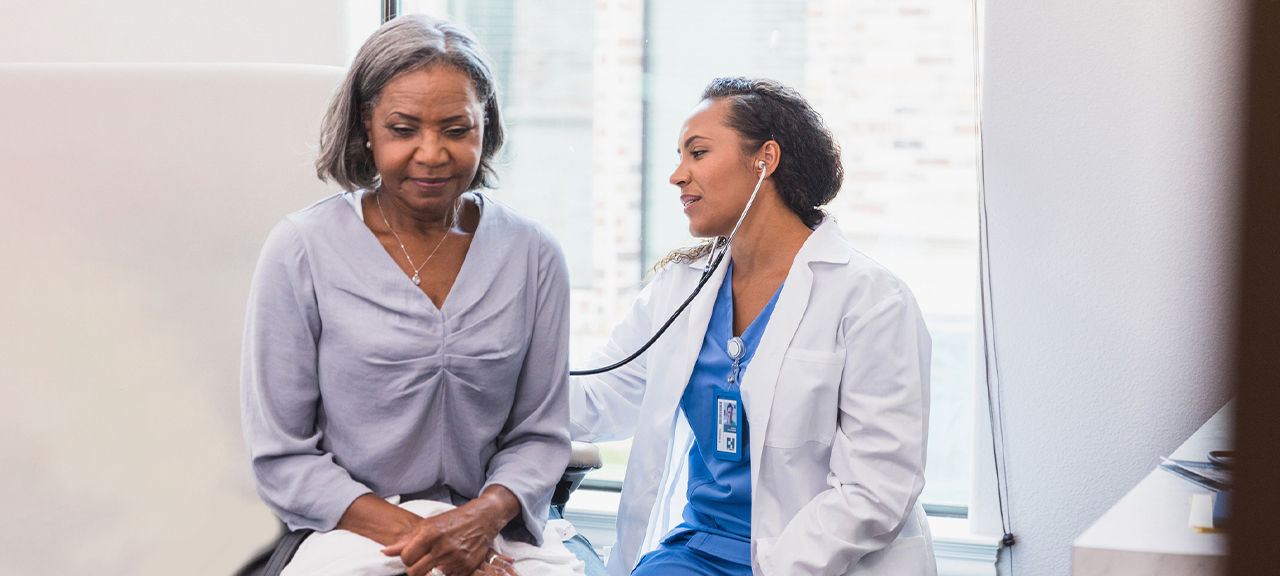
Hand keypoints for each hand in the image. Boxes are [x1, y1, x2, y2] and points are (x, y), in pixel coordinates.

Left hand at [382, 486, 519, 575]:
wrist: (482, 519)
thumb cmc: (453, 520)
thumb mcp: (428, 525)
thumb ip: (406, 540)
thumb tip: (385, 552)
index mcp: (430, 534)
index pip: (406, 558)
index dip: (407, 558)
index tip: (413, 554)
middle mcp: (443, 548)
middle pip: (415, 572)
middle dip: (414, 568)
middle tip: (422, 560)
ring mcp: (455, 560)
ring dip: (429, 571)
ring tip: (435, 561)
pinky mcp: (466, 568)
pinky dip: (444, 573)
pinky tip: (447, 563)